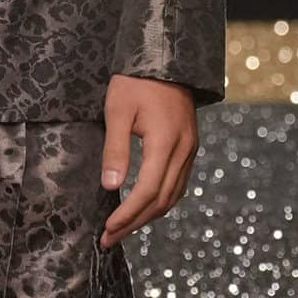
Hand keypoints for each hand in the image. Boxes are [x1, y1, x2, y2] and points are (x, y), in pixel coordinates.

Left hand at [98, 75, 198, 246]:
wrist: (166, 59)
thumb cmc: (136, 81)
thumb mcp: (118, 111)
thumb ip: (115, 149)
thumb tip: (110, 187)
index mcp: (165, 142)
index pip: (147, 191)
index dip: (127, 214)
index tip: (107, 229)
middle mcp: (184, 150)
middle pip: (162, 200)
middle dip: (135, 223)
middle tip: (109, 239)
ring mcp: (190, 149)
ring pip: (173, 195)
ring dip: (148, 216)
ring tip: (123, 229)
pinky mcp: (190, 147)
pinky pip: (178, 184)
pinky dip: (160, 201)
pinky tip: (143, 207)